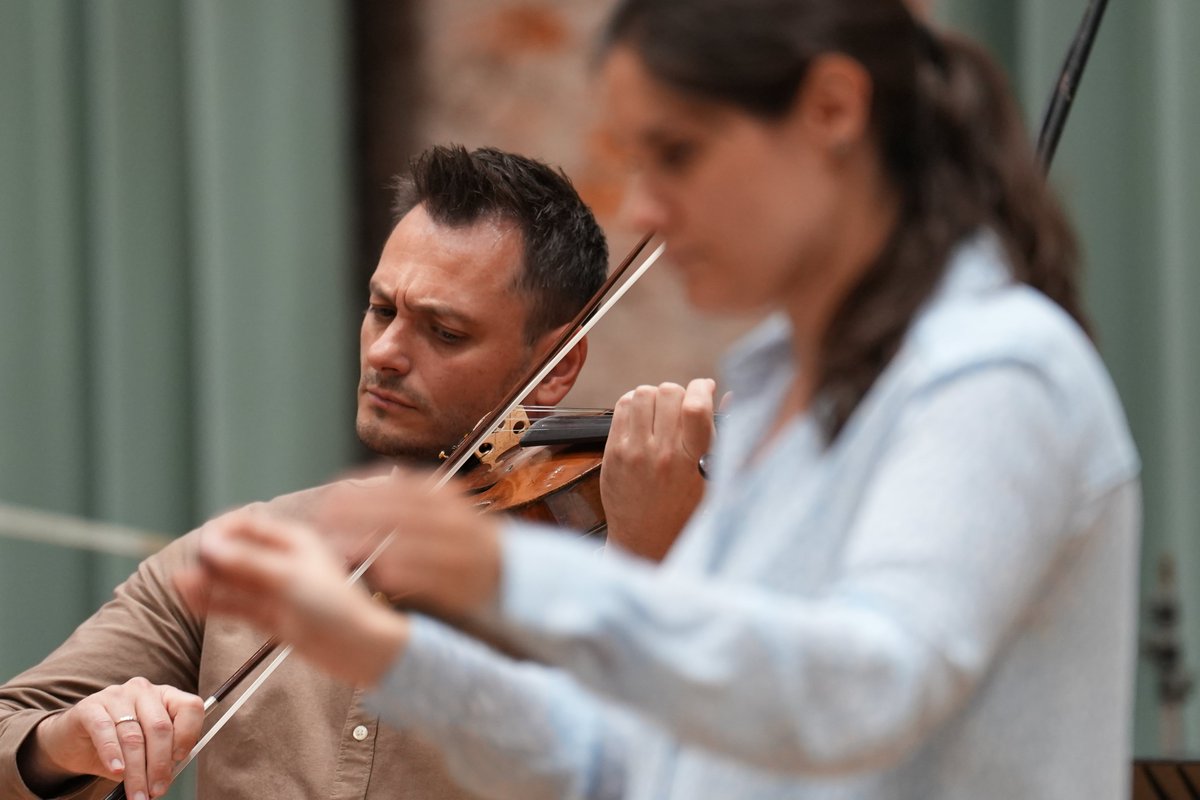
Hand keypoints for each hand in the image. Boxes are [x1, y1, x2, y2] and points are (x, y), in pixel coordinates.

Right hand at [20, 678, 202, 799]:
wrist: (73, 740)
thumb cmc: (116, 743)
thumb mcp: (145, 747)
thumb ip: (159, 755)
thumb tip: (167, 777)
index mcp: (165, 696)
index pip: (189, 707)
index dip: (188, 734)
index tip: (181, 760)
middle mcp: (143, 691)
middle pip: (160, 727)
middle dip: (160, 764)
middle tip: (157, 790)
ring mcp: (116, 695)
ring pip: (133, 735)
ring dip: (136, 771)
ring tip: (138, 793)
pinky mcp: (90, 707)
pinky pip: (104, 730)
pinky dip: (112, 754)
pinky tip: (116, 770)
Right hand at [173, 511, 408, 687]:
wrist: (355, 648)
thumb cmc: (333, 606)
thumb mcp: (288, 578)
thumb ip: (247, 562)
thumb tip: (210, 545)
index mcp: (293, 540)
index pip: (248, 524)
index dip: (223, 530)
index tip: (203, 543)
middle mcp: (281, 561)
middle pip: (236, 552)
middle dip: (213, 558)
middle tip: (193, 570)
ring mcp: (274, 589)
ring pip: (233, 580)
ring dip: (209, 581)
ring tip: (183, 585)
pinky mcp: (270, 615)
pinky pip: (236, 604)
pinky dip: (216, 602)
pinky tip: (193, 599)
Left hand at [314, 472, 504, 617]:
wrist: (511, 571)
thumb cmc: (463, 539)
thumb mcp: (442, 508)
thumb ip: (410, 498)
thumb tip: (363, 489)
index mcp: (447, 498)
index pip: (400, 486)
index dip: (364, 490)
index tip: (333, 495)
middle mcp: (454, 521)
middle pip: (400, 512)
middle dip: (359, 514)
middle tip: (325, 519)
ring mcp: (460, 552)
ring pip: (411, 544)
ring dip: (373, 545)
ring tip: (341, 548)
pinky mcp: (462, 584)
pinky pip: (427, 577)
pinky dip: (401, 574)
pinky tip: (378, 574)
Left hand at [601, 378, 716, 560]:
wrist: (645, 543)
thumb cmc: (686, 515)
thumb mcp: (715, 482)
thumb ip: (724, 439)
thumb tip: (730, 396)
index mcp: (690, 462)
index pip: (695, 406)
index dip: (702, 388)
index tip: (705, 389)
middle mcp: (659, 453)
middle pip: (668, 392)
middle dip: (680, 393)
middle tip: (682, 408)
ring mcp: (632, 451)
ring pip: (642, 394)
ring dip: (655, 397)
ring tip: (662, 413)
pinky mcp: (612, 453)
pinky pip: (621, 408)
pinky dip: (634, 404)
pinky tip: (643, 419)